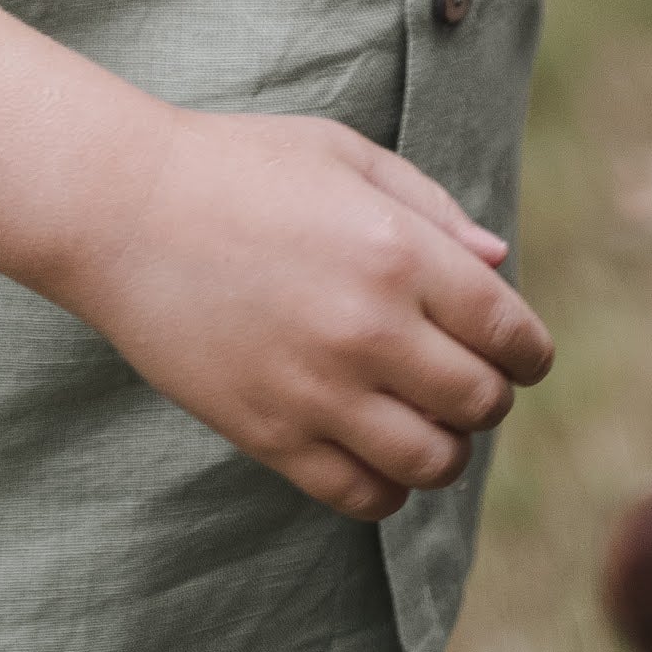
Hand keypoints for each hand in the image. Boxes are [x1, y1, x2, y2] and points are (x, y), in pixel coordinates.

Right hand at [55, 104, 551, 519]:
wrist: (122, 210)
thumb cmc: (238, 166)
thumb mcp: (343, 156)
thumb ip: (431, 207)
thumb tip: (499, 262)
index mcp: (398, 252)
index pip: (510, 333)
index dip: (529, 350)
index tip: (519, 352)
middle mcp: (370, 330)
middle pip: (482, 403)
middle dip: (489, 394)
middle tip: (464, 375)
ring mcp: (319, 391)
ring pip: (434, 464)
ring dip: (446, 447)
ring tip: (422, 416)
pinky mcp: (271, 435)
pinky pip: (364, 495)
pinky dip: (388, 486)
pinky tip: (374, 447)